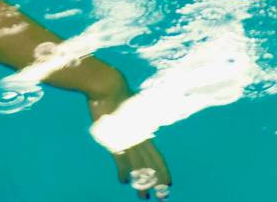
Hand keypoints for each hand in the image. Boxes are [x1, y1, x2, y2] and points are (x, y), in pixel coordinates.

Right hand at [88, 84, 172, 198]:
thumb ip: (135, 121)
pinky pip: (121, 160)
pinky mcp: (114, 137)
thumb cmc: (117, 95)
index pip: (157, 156)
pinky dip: (123, 171)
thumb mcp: (130, 110)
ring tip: (143, 197)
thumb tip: (138, 123)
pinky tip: (123, 180)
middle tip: (161, 198)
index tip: (169, 184)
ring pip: (138, 167)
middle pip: (151, 165)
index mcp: (144, 131)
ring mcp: (127, 138)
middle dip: (157, 182)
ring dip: (141, 183)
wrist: (107, 86)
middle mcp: (139, 137)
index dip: (163, 170)